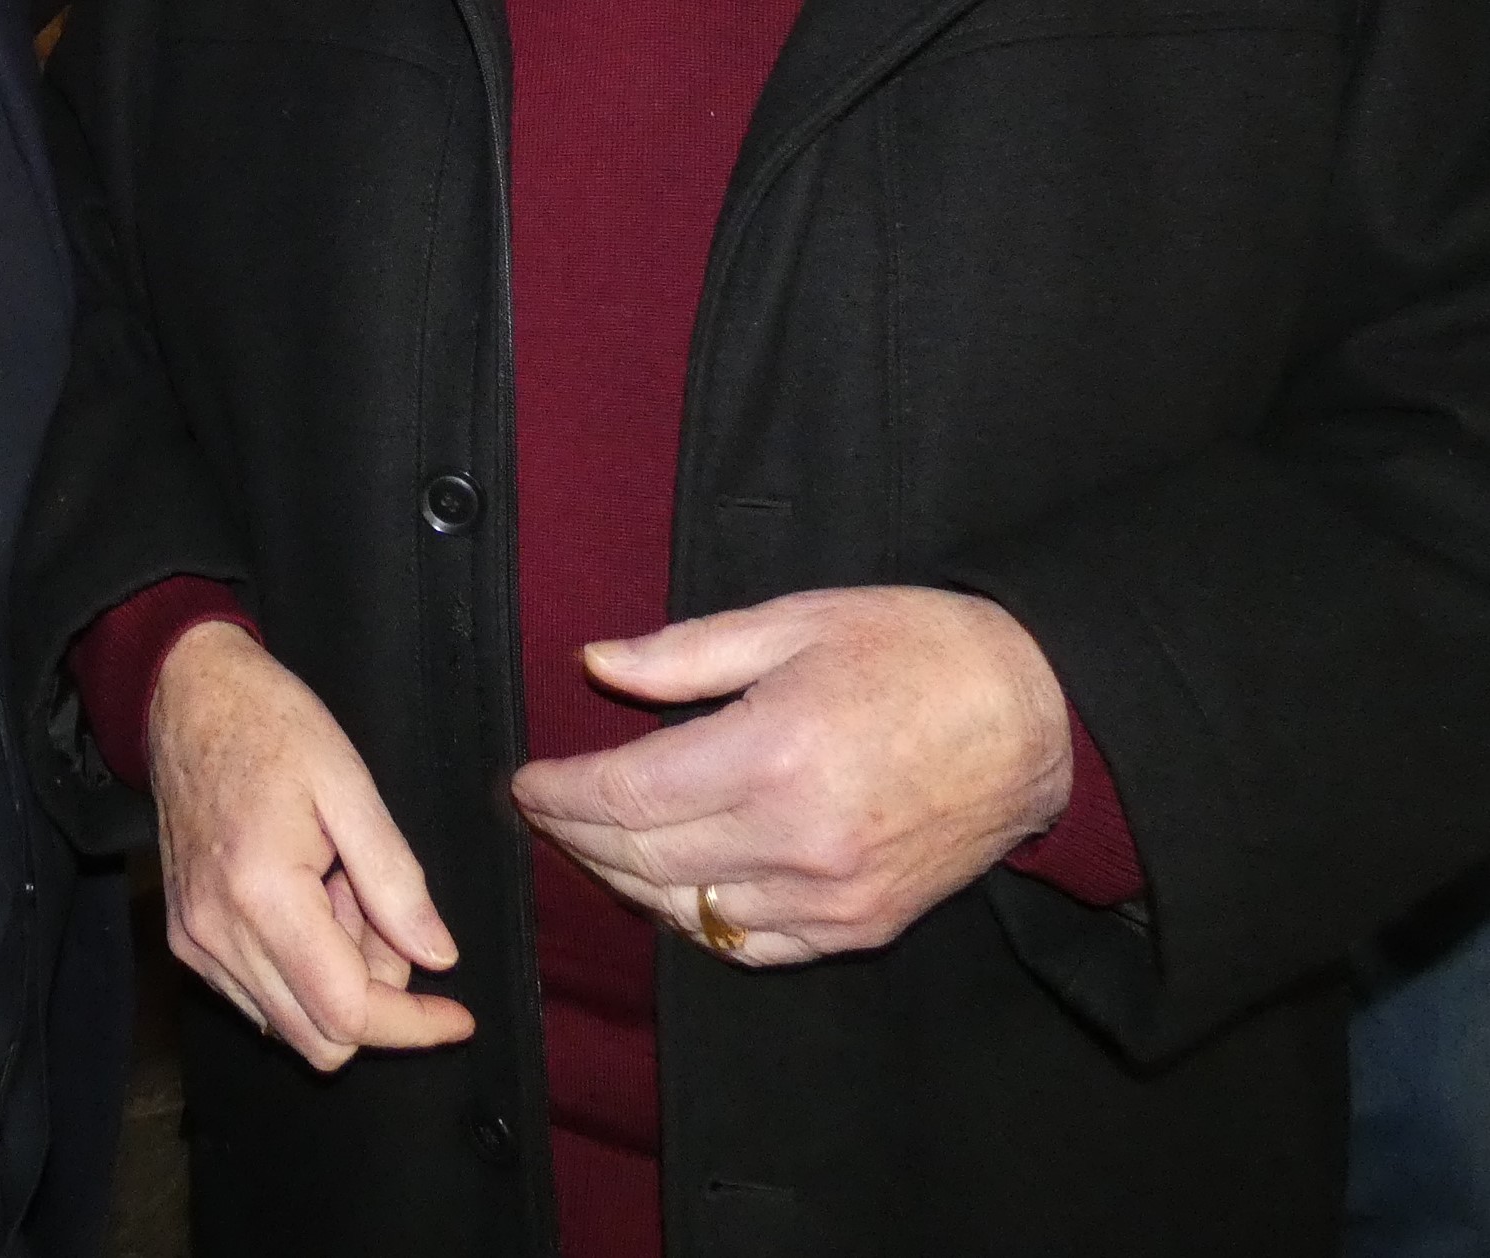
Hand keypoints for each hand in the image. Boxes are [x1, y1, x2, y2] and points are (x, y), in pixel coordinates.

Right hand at [148, 621, 472, 1067]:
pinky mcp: (185, 939)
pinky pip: (258, 999)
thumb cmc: (271, 724)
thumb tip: (438, 958)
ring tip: (343, 891)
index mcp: (262, 893)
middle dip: (375, 996)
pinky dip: (300, 973)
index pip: (348, 1012)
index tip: (458, 1015)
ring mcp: (194, 942)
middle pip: (320, 1039)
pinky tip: (310, 901)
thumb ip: (396, 879)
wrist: (187, 695)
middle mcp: (217, 934)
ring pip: (290, 1026)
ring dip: (337, 984)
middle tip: (386, 911)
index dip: (413, 1025)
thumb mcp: (350, 784)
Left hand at [508, 587, 1073, 966]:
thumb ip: (685, 654)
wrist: (1040, 714)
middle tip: (544, 810)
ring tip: (590, 844)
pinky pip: (751, 945)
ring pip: (687, 913)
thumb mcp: (796, 621)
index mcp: (773, 754)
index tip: (525, 780)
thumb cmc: (918, 650)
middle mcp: (798, 838)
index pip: (625, 797)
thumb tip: (594, 664)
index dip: (559, 793)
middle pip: (643, 861)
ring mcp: (833, 895)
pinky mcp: (863, 926)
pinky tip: (667, 888)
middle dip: (575, 837)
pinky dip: (694, 922)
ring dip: (623, 882)